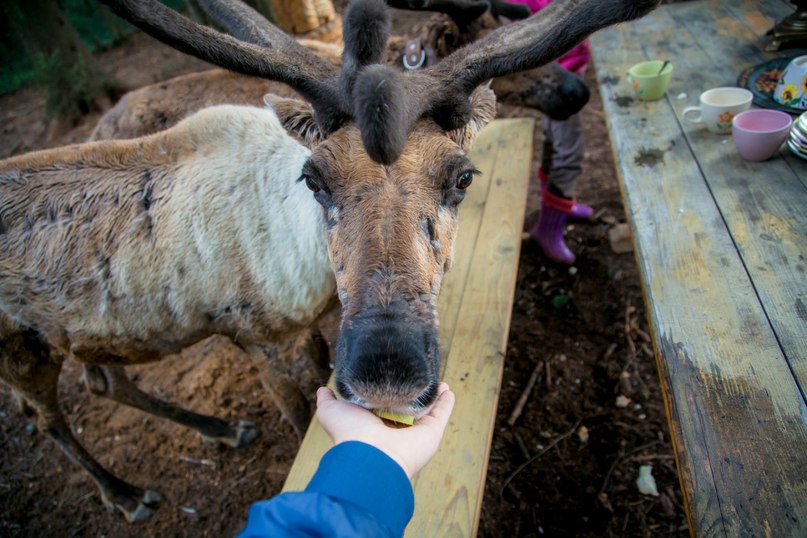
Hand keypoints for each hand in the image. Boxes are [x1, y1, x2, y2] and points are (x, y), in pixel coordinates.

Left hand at [315, 383, 455, 478]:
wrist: (370, 456)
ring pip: (427, 409)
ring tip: (437, 378)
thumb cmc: (349, 434)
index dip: (388, 389)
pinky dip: (447, 401)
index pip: (384, 404)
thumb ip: (327, 400)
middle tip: (415, 373)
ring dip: (433, 394)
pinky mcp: (431, 432)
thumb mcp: (331, 411)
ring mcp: (415, 431)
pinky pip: (442, 413)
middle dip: (412, 391)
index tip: (391, 373)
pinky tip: (448, 388)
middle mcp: (395, 428)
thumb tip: (323, 389)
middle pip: (408, 406)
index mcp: (373, 424)